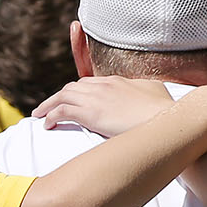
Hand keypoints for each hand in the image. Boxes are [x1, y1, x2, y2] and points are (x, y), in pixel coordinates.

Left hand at [31, 76, 173, 134]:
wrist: (167, 121)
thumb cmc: (165, 111)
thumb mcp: (155, 92)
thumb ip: (143, 89)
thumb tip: (143, 93)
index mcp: (116, 81)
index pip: (88, 81)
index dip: (76, 88)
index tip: (69, 94)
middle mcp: (103, 86)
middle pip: (73, 87)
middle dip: (60, 96)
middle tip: (51, 107)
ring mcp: (96, 98)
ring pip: (62, 96)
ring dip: (48, 105)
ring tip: (40, 115)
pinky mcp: (91, 113)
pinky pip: (62, 112)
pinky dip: (51, 116)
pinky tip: (47, 125)